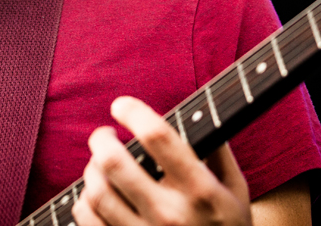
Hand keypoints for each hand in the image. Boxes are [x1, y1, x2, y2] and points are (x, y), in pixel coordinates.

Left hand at [72, 96, 251, 225]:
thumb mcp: (236, 191)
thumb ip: (217, 152)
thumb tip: (195, 114)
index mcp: (200, 190)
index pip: (157, 137)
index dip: (133, 112)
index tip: (121, 106)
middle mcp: (169, 214)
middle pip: (113, 162)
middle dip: (101, 138)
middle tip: (104, 134)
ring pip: (96, 191)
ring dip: (91, 169)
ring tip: (100, 165)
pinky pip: (87, 219)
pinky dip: (84, 200)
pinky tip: (96, 192)